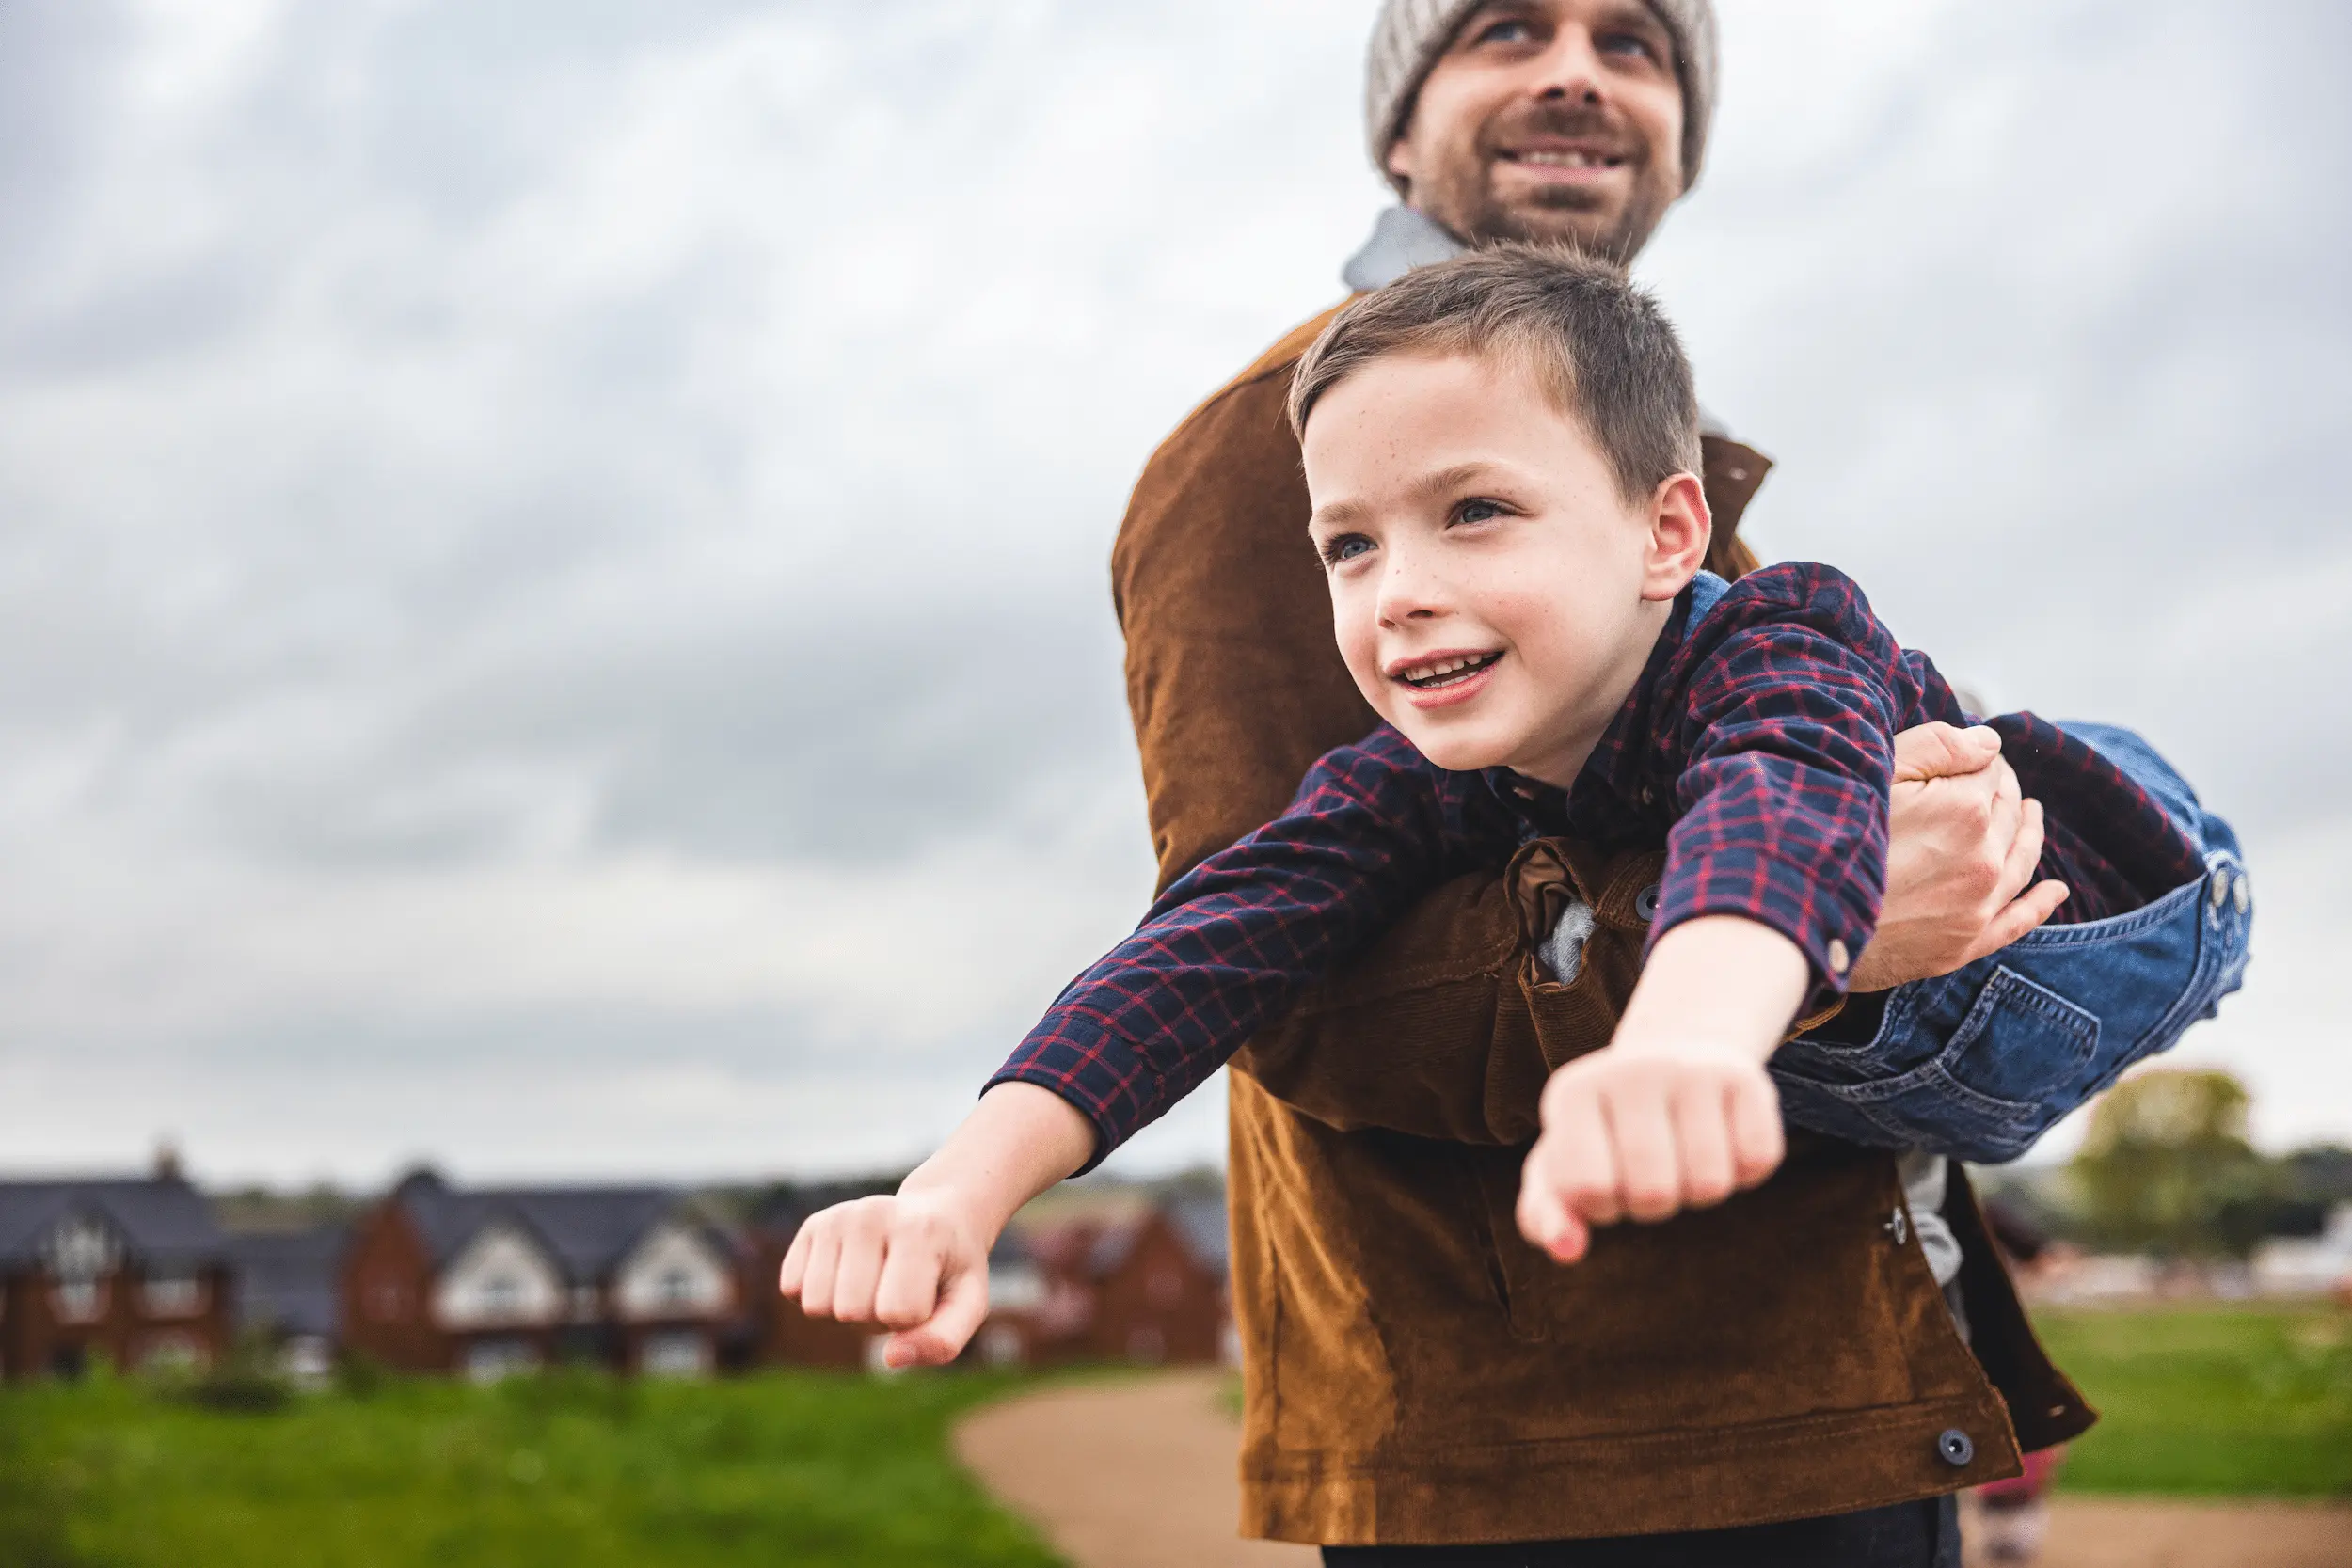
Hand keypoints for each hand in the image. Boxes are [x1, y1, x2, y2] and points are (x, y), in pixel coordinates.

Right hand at [778, 1192, 992, 1369]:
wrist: (938, 1214)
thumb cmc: (951, 1268)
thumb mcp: (967, 1304)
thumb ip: (941, 1341)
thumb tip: (891, 1358)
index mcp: (918, 1232)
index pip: (896, 1312)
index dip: (913, 1319)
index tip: (927, 1292)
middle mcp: (872, 1215)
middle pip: (850, 1311)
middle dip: (875, 1318)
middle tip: (898, 1288)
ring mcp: (837, 1217)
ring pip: (815, 1304)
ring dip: (844, 1311)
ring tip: (875, 1282)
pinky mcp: (812, 1225)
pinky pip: (790, 1288)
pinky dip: (819, 1295)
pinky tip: (848, 1273)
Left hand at [1515, 1040, 1784, 1264]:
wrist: (1671, 1057)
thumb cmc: (1608, 1133)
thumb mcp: (1563, 1167)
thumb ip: (1547, 1214)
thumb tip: (1568, 1250)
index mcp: (1573, 1094)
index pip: (1587, 1190)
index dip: (1601, 1205)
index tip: (1604, 1179)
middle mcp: (1631, 1072)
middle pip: (1653, 1193)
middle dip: (1652, 1203)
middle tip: (1649, 1167)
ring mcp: (1691, 1069)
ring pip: (1708, 1184)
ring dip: (1698, 1191)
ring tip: (1682, 1153)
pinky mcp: (1745, 1077)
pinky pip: (1758, 1161)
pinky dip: (1744, 1171)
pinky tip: (1723, 1139)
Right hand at [1847, 723, 2068, 991]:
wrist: (1799, 917)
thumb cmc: (1829, 835)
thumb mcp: (1875, 772)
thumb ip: (1938, 746)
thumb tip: (1991, 742)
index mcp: (1965, 809)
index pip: (1989, 770)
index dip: (1978, 758)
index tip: (1963, 757)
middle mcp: (1984, 859)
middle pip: (2009, 812)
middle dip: (2004, 791)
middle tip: (1990, 779)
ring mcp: (1978, 906)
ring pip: (2023, 861)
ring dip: (2031, 833)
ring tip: (2032, 815)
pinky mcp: (1965, 944)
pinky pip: (2018, 921)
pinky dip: (2041, 904)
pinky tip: (2055, 892)